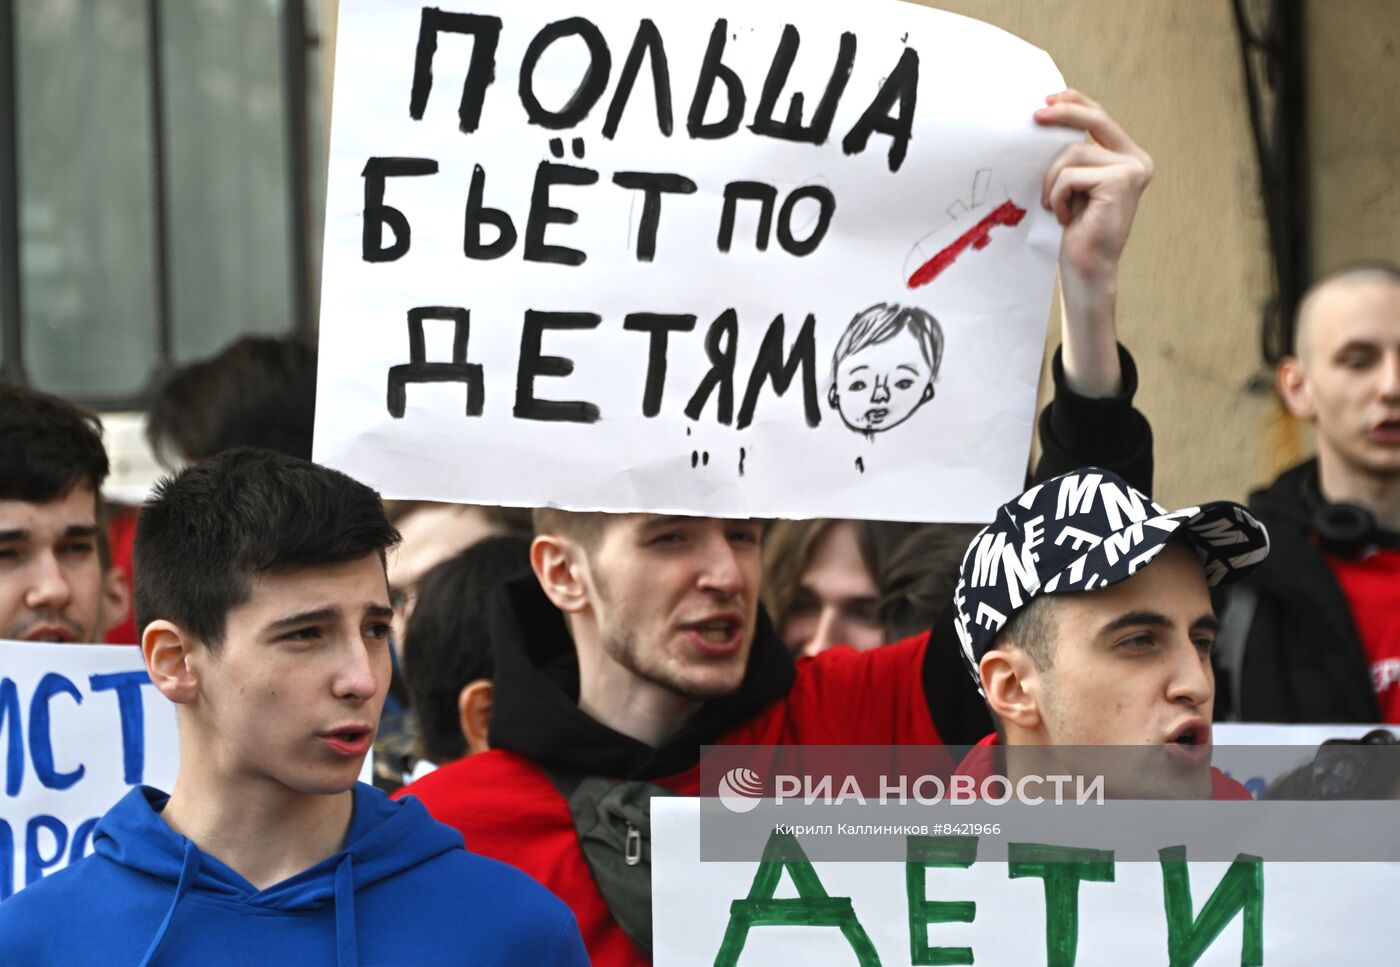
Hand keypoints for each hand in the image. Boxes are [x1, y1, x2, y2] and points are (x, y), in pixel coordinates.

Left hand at [1035, 90, 1153, 396]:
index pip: (1100, 117)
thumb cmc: (1073, 231)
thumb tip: (1045, 118)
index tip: (1047, 98)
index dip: (1075, 102)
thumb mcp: (1072, 185)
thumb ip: (1072, 156)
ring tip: (1054, 207)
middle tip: (1033, 116)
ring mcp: (1132, 170)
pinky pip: (1070, 174)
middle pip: (1094, 119)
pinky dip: (1057, 195)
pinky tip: (1065, 217)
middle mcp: (1136, 160)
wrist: (1085, 269)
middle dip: (1062, 113)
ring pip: (1073, 152)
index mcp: (1127, 158)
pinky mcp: (1120, 182)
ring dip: (1051, 181)